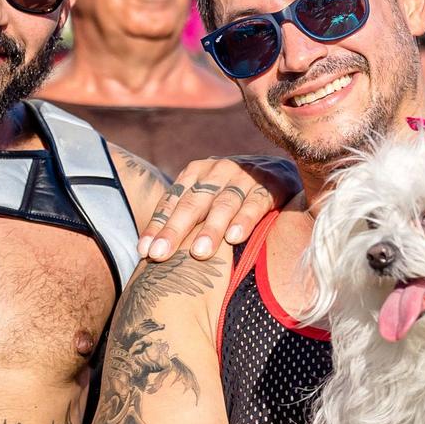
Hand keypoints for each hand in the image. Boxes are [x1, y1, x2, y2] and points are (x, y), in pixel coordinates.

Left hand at [142, 155, 299, 260]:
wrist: (280, 169)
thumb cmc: (234, 192)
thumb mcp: (207, 196)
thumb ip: (186, 217)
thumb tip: (151, 251)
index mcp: (196, 173)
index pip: (172, 201)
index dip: (157, 226)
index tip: (144, 251)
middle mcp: (217, 171)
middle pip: (193, 204)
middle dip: (174, 230)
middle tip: (160, 255)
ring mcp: (244, 177)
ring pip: (223, 205)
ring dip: (210, 229)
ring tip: (198, 253)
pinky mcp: (270, 186)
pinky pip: (255, 204)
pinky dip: (244, 220)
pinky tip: (234, 238)